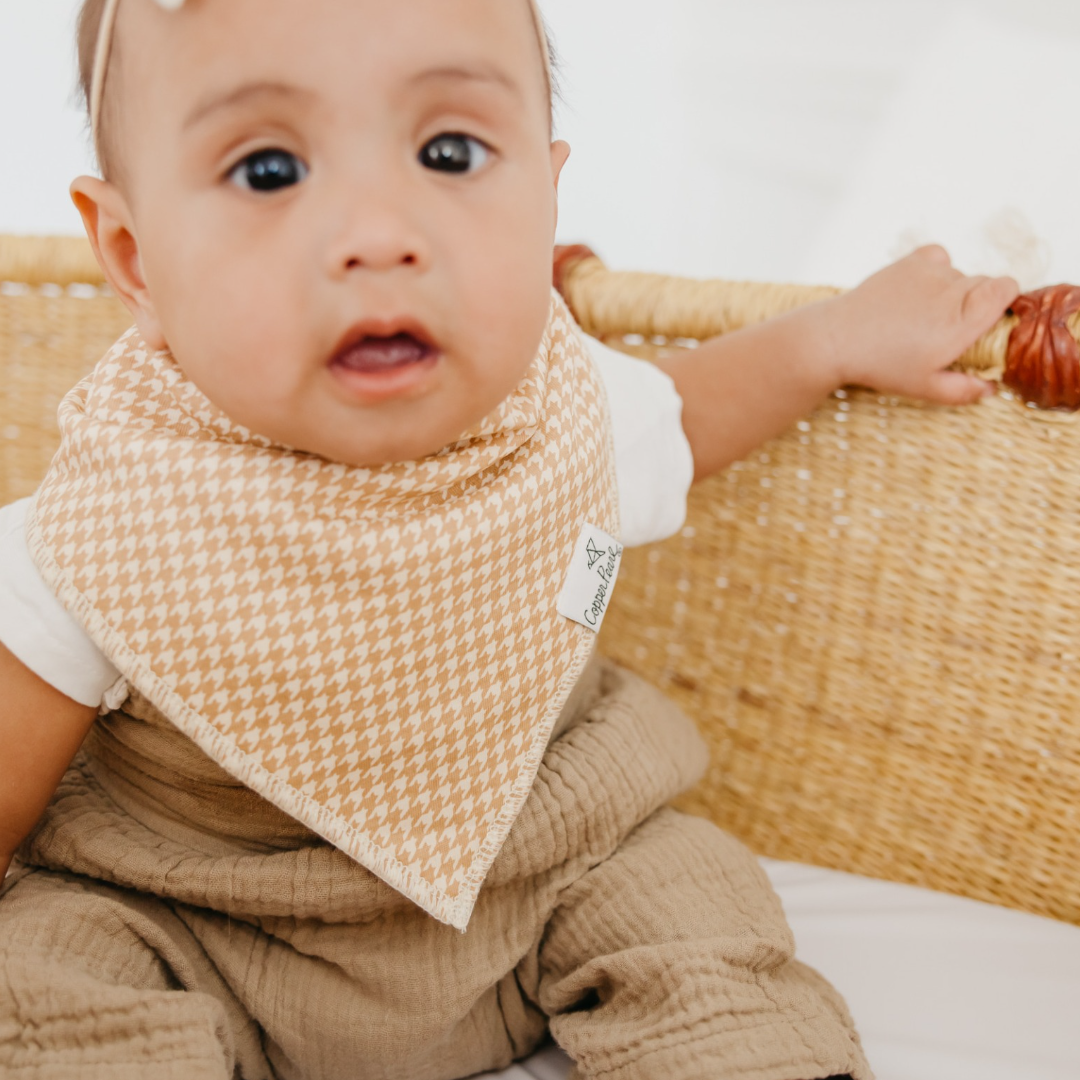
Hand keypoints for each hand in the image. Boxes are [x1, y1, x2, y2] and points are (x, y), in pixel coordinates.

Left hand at [818, 245, 1019, 404]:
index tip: (989, 319)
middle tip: (946, 328)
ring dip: (951, 290)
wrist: (838, 339)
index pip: (1008, 288)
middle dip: (975, 302)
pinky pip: (939, 257)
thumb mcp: (924, 388)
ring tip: (922, 315)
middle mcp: (952, 291)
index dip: (1005, 300)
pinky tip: (917, 292)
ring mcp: (931, 272)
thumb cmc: (881, 366)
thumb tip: (990, 389)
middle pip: (985, 283)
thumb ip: (963, 390)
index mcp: (964, 321)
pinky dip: (934, 270)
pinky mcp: (911, 261)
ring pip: (960, 273)